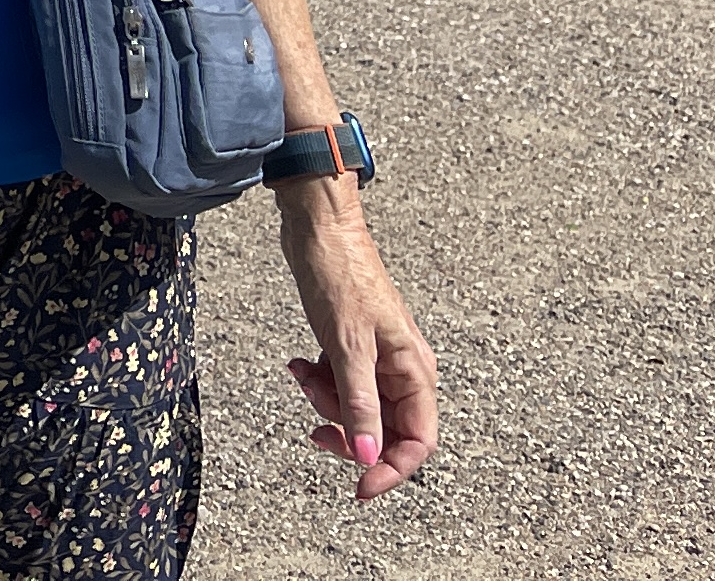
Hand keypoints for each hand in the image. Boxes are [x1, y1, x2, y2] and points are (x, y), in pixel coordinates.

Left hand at [278, 186, 436, 499]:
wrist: (318, 226)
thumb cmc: (340, 276)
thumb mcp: (346, 348)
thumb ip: (359, 405)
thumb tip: (369, 458)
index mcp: (415, 372)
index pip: (417, 442)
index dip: (390, 469)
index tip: (357, 487)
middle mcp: (402, 369)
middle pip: (384, 430)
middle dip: (347, 432)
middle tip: (313, 426)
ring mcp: (375, 358)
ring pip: (356, 408)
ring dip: (324, 402)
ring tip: (302, 374)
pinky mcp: (350, 346)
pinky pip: (338, 383)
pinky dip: (316, 381)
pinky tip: (298, 362)